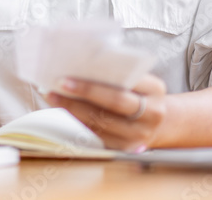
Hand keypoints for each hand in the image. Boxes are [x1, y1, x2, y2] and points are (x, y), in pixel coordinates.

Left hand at [45, 73, 166, 151]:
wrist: (157, 120)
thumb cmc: (138, 91)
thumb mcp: (137, 78)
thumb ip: (117, 71)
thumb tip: (79, 63)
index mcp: (155, 89)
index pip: (124, 84)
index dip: (94, 83)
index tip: (67, 77)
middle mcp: (152, 114)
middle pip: (113, 103)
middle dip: (82, 94)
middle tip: (58, 85)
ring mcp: (140, 135)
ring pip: (102, 122)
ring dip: (74, 109)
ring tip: (53, 96)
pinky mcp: (126, 147)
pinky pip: (98, 134)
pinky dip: (79, 121)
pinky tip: (64, 110)